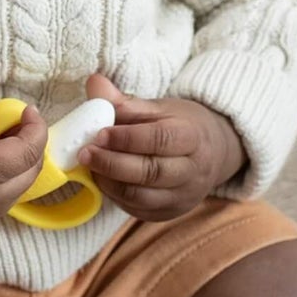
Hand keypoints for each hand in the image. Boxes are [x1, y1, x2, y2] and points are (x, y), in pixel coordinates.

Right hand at [0, 88, 48, 233]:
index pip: (29, 151)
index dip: (35, 127)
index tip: (27, 110)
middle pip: (34, 168)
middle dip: (33, 141)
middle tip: (17, 121)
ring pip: (25, 182)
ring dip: (23, 158)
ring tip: (4, 136)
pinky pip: (10, 192)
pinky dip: (11, 172)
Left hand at [76, 73, 246, 222]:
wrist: (213, 153)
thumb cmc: (181, 125)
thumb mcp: (160, 107)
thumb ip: (125, 101)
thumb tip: (94, 83)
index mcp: (193, 137)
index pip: (160, 139)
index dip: (127, 138)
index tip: (99, 133)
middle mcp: (193, 171)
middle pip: (151, 172)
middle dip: (113, 164)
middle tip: (84, 153)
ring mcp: (183, 196)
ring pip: (143, 196)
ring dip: (110, 182)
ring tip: (89, 166)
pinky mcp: (170, 213)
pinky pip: (139, 210)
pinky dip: (116, 196)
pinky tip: (102, 180)